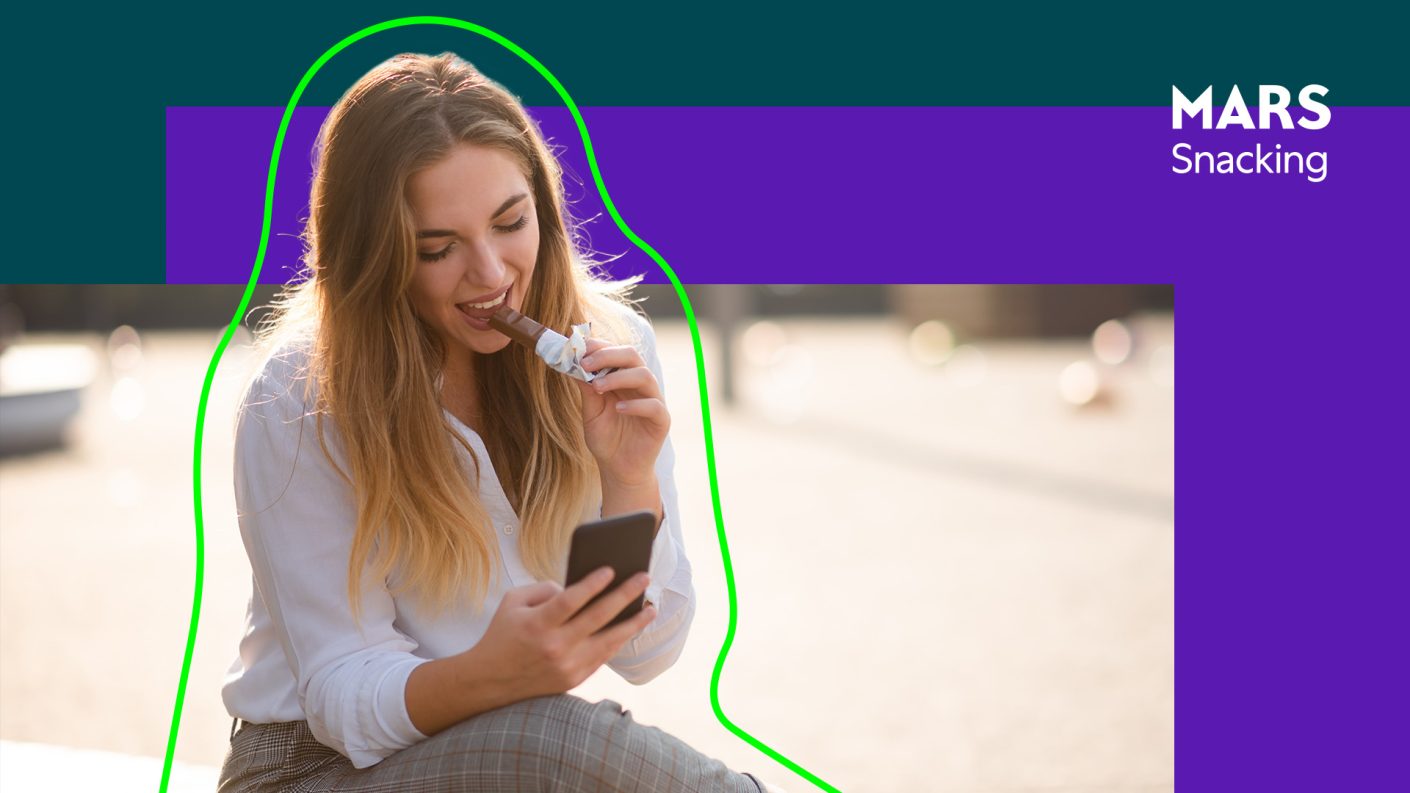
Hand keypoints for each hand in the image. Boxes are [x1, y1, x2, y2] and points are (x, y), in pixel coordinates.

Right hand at [465, 568, 657, 699]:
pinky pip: (603, 657)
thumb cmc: (502, 634)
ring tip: (650, 608)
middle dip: (625, 595)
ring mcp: (566, 666)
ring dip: (633, 624)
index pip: (570, 600)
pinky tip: (631, 628)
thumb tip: (577, 587)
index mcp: (537, 625)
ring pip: (608, 642)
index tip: (610, 569)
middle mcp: (554, 647)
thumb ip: (544, 589)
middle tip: (644, 578)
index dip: (591, 584)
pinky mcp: (573, 680)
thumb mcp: (513, 602)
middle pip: (597, 618)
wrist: (488, 681)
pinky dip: (618, 641)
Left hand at [577, 339, 669, 488]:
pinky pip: (654, 406)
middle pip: (633, 356)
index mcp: (623, 379)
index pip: (616, 352)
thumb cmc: (605, 438)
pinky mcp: (661, 421)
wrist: (618, 469)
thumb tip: (573, 363)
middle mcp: (640, 386)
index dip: (599, 346)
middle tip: (586, 364)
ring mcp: (653, 401)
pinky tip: (618, 409)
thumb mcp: (590, 411)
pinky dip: (635, 404)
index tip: (578, 350)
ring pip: (644, 376)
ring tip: (598, 386)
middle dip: (608, 355)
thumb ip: (586, 389)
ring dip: (619, 376)